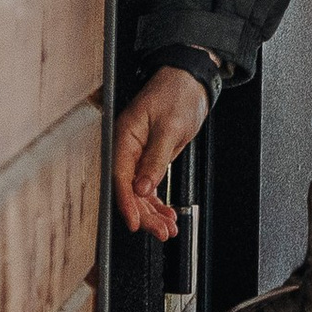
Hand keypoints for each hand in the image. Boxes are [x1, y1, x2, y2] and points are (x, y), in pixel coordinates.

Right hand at [110, 63, 210, 239]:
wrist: (191, 80)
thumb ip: (155, 159)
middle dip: (145, 214)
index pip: (121, 176)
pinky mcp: (149, 158)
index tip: (135, 222)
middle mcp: (128, 147)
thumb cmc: (178, 93)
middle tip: (161, 231)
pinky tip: (167, 215)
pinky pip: (149, 186)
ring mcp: (138, 154)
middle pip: (130, 190)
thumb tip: (142, 189)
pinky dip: (158, 202)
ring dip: (153, 212)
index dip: (127, 202)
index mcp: (125, 136)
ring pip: (140, 192)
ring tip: (168, 229)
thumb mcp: (170, 127)